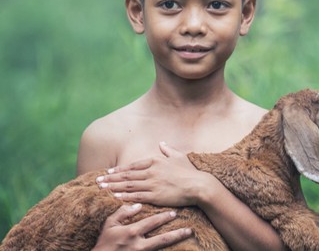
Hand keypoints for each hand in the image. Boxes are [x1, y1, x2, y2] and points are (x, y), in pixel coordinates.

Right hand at [92, 203, 191, 250]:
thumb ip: (123, 213)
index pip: (151, 223)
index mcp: (131, 233)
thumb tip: (138, 205)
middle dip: (176, 234)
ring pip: (162, 249)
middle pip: (162, 240)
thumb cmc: (104, 241)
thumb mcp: (110, 224)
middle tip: (189, 229)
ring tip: (186, 237)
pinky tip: (177, 248)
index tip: (174, 213)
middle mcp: (138, 245)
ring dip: (175, 243)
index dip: (163, 218)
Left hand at [96, 142, 213, 205]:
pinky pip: (136, 196)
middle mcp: (151, 171)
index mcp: (155, 161)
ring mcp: (152, 184)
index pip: (133, 165)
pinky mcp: (155, 196)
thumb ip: (168, 149)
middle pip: (126, 175)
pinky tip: (114, 197)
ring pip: (128, 185)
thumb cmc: (189, 171)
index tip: (108, 171)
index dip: (119, 169)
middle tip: (97, 180)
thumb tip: (161, 143)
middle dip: (110, 178)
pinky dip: (124, 196)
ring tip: (101, 188)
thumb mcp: (178, 156)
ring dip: (113, 187)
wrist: (198, 185)